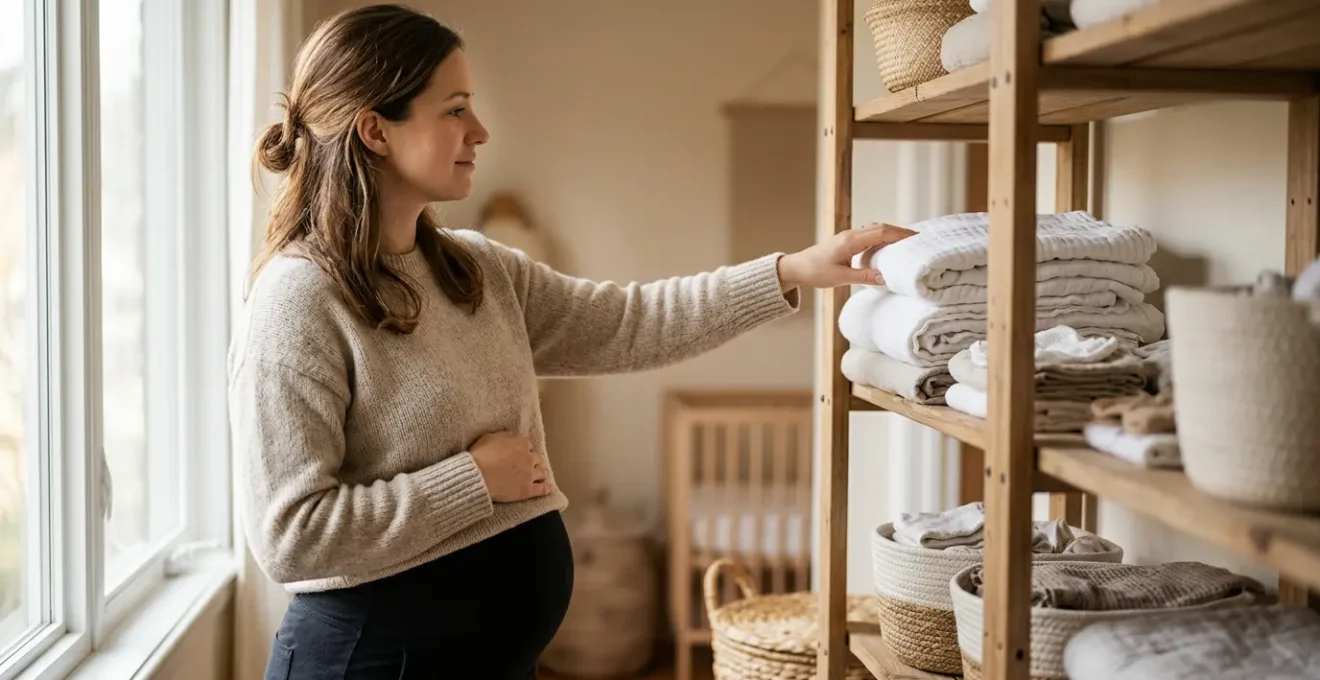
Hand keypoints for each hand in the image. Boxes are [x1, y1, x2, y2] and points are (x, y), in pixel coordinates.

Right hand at [470, 432, 548, 502]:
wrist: (478, 476)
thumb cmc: (480, 456)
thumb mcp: (489, 437)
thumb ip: (504, 435)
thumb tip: (511, 435)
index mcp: (521, 444)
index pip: (528, 445)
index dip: (523, 450)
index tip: (519, 454)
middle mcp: (529, 458)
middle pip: (536, 458)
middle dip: (532, 461)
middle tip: (527, 465)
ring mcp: (530, 474)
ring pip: (542, 472)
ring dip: (540, 473)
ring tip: (539, 476)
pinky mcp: (528, 490)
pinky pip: (542, 489)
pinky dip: (545, 488)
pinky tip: (545, 488)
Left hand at [777, 223, 915, 289]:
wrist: (797, 267)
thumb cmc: (815, 272)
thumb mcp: (840, 277)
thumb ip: (863, 277)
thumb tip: (885, 278)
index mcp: (851, 241)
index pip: (881, 232)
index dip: (900, 234)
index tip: (916, 238)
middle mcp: (851, 235)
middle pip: (881, 227)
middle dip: (900, 232)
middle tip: (918, 239)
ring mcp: (849, 236)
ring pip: (875, 229)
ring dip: (891, 233)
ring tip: (907, 242)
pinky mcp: (847, 241)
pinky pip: (869, 234)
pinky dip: (882, 237)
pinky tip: (888, 246)